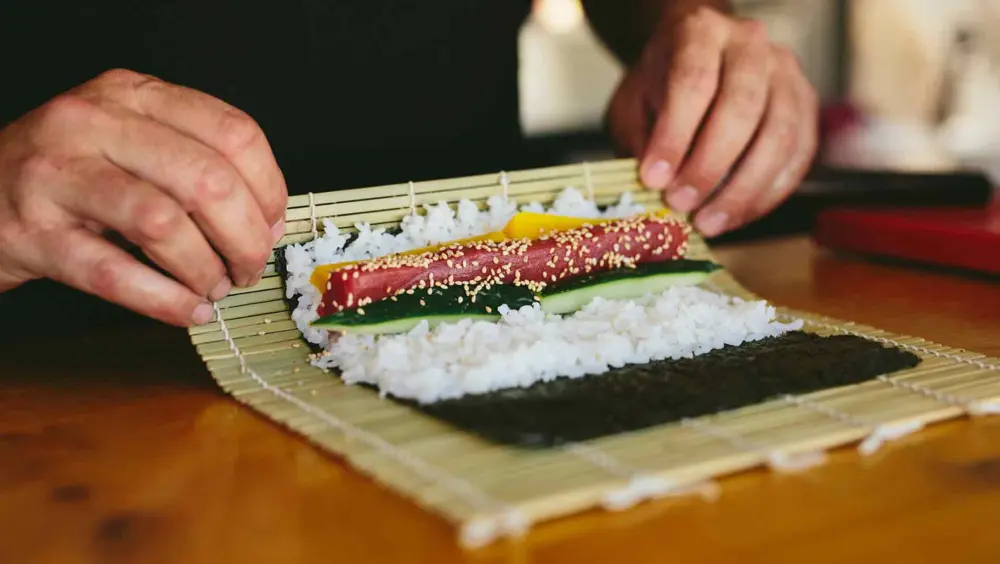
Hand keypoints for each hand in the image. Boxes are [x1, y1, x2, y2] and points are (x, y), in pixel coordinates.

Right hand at [0, 69, 286, 326]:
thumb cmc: (70, 173)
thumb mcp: (128, 140)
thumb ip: (194, 161)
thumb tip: (268, 218)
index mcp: (131, 95)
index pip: (233, 133)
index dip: (269, 189)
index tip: (272, 225)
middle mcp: (93, 122)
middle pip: (207, 181)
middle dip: (245, 238)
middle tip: (248, 267)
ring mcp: (56, 175)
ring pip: (163, 224)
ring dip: (206, 269)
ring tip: (215, 288)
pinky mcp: (31, 233)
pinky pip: (114, 273)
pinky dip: (166, 300)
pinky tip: (189, 310)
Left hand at [606, 7, 818, 236]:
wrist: (698, 59)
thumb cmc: (661, 84)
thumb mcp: (634, 103)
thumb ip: (640, 140)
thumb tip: (653, 188)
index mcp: (701, 32)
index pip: (693, 82)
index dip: (674, 136)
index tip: (653, 179)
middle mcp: (751, 46)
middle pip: (741, 108)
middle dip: (709, 167)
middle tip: (681, 205)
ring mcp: (786, 74)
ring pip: (778, 136)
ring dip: (742, 190)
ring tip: (708, 222)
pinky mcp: (806, 107)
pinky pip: (797, 158)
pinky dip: (766, 195)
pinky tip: (736, 216)